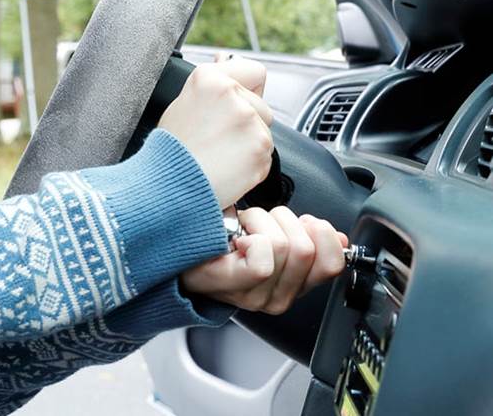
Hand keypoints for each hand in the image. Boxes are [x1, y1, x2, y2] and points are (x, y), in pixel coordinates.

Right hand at [157, 57, 272, 207]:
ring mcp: (248, 119)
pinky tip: (227, 167)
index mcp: (209, 79)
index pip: (254, 71)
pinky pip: (266, 155)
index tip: (235, 104)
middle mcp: (231, 93)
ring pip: (264, 131)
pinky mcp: (260, 145)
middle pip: (261, 105)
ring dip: (249, 144)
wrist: (168, 186)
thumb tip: (224, 59)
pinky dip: (251, 165)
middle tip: (217, 139)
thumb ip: (211, 84)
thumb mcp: (183, 104)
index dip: (247, 90)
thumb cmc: (170, 149)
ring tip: (219, 154)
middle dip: (247, 122)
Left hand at [180, 207, 348, 313]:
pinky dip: (250, 236)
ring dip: (260, 222)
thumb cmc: (222, 244)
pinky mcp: (237, 286)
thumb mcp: (273, 237)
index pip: (333, 263)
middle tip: (258, 224)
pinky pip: (264, 257)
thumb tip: (338, 238)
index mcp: (294, 286)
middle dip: (283, 220)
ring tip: (242, 229)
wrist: (179, 256)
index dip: (322, 234)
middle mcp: (279, 297)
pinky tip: (234, 239)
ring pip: (285, 246)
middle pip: (307, 248)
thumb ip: (308, 241)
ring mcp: (257, 296)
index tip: (302, 222)